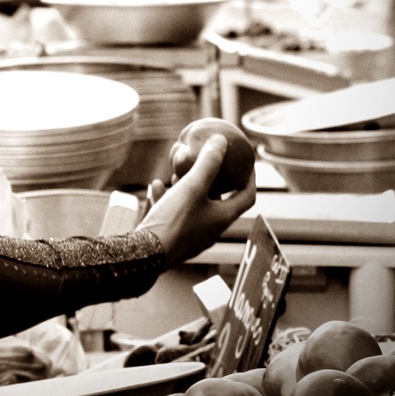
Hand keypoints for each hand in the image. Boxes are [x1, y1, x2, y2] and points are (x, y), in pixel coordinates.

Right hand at [136, 134, 254, 268]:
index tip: (246, 163)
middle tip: (206, 164)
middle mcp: (211, 229)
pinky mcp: (174, 240)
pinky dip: (168, 199)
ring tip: (175, 174)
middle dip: (211, 180)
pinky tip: (155, 187)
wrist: (145, 254)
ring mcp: (192, 236)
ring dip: (187, 188)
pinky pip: (175, 215)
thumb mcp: (192, 186)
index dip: (249, 178)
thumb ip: (208, 163)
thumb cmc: (173, 220)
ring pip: (194, 207)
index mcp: (222, 218)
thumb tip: (221, 141)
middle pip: (218, 200)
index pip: (247, 196)